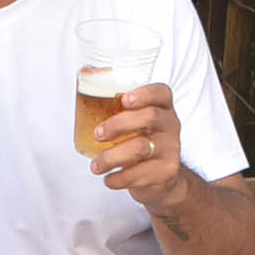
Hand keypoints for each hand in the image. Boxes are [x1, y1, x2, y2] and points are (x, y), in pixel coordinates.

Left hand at [88, 84, 188, 203]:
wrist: (163, 179)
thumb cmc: (141, 141)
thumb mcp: (136, 122)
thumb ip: (117, 105)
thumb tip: (83, 75)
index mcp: (163, 107)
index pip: (161, 93)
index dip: (144, 94)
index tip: (125, 99)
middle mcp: (170, 125)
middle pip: (149, 117)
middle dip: (118, 124)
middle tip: (97, 134)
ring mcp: (171, 149)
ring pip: (140, 148)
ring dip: (111, 157)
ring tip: (95, 166)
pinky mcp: (166, 172)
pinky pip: (138, 174)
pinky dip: (117, 178)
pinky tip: (109, 178)